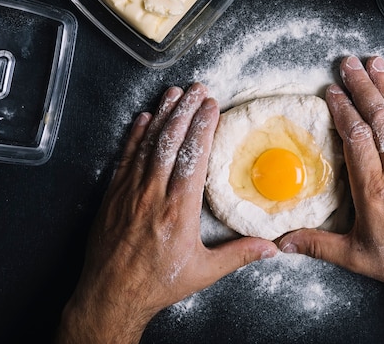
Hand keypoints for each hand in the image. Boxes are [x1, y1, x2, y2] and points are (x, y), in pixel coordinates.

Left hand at [58, 83, 277, 343]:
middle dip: (184, 110)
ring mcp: (130, 191)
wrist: (111, 294)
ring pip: (147, 144)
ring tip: (172, 93)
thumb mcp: (203, 272)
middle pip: (170, 142)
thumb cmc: (157, 283)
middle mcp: (153, 194)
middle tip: (196, 88)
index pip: (192, 157)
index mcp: (178, 209)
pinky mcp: (113, 195)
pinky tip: (142, 119)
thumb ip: (238, 255)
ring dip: (161, 115)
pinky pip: (125, 157)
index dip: (203, 127)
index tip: (211, 106)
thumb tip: (271, 248)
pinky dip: (134, 135)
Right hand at [279, 56, 383, 290]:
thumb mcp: (356, 257)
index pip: (356, 138)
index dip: (343, 110)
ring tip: (375, 62)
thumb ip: (317, 245)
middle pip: (378, 118)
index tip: (333, 92)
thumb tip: (282, 243)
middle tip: (348, 63)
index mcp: (374, 190)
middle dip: (362, 87)